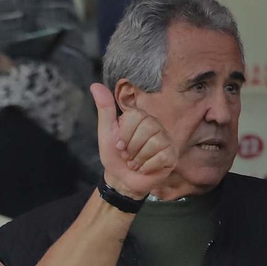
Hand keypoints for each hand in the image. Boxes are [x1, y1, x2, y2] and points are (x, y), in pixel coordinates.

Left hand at [93, 82, 175, 200]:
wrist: (121, 180)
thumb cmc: (114, 155)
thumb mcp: (106, 132)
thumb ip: (105, 108)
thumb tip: (95, 85)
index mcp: (141, 118)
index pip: (136, 117)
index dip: (124, 135)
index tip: (119, 145)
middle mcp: (156, 126)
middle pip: (147, 130)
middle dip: (131, 148)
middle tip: (128, 155)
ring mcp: (166, 140)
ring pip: (154, 144)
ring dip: (138, 159)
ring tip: (135, 162)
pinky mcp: (171, 156)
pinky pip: (160, 157)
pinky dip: (147, 167)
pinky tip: (145, 168)